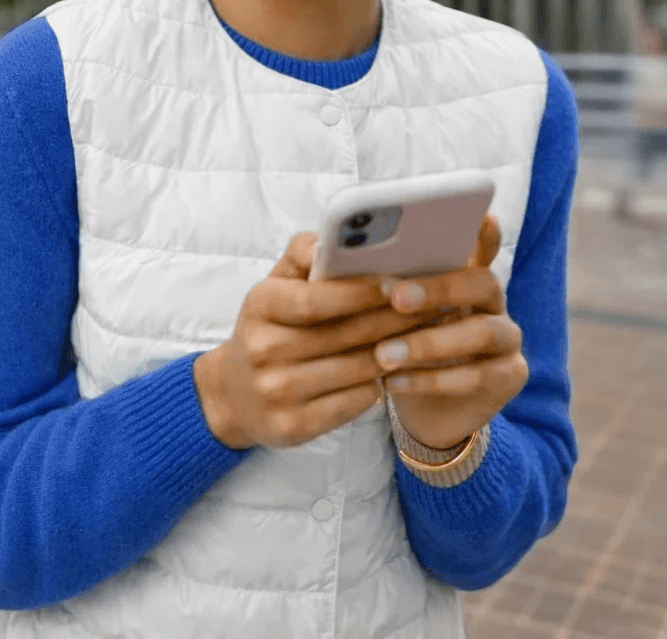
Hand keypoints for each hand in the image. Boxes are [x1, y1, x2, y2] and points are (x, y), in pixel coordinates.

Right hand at [193, 232, 428, 449]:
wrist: (233, 394)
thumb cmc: (268, 326)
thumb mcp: (275, 284)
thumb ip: (304, 253)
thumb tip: (336, 238)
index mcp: (260, 305)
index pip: (317, 299)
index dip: (361, 291)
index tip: (399, 281)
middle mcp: (264, 349)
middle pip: (344, 335)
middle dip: (394, 318)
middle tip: (433, 305)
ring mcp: (276, 391)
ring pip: (356, 370)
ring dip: (397, 352)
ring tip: (427, 334)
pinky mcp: (291, 427)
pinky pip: (353, 403)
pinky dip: (380, 386)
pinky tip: (398, 371)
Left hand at [373, 215, 528, 450]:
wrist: (427, 409)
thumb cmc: (402, 344)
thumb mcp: (392, 314)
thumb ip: (386, 284)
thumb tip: (343, 257)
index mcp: (467, 275)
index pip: (481, 245)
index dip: (483, 233)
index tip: (479, 217)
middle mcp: (494, 301)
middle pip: (483, 283)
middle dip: (439, 288)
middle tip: (396, 297)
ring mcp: (508, 339)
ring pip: (481, 332)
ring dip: (429, 342)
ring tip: (383, 353)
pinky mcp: (510, 377)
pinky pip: (476, 376)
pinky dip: (430, 379)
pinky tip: (393, 381)